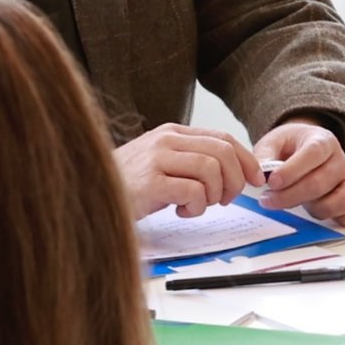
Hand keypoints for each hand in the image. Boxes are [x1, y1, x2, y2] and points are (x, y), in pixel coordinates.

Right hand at [121, 123, 259, 219]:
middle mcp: (165, 140)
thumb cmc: (128, 186)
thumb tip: (233, 174)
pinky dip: (195, 207)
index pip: (223, 138)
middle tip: (224, 200)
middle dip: (234, 181)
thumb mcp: (162, 165)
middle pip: (223, 153)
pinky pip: (193, 192)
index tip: (255, 179)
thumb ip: (192, 162)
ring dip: (213, 196)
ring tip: (196, 206)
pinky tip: (180, 211)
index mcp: (171, 133)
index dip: (246, 159)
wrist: (89, 196)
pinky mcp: (151, 182)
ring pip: (212, 171)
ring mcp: (157, 159)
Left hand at [255, 119, 344, 229]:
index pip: (314, 153)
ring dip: (318, 209)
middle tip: (269, 200)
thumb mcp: (274, 143)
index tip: (272, 182)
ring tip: (299, 207)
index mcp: (323, 141)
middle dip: (292, 195)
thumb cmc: (291, 148)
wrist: (308, 150)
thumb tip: (259, 175)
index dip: (293, 170)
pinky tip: (327, 217)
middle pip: (322, 182)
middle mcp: (340, 161)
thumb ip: (264, 155)